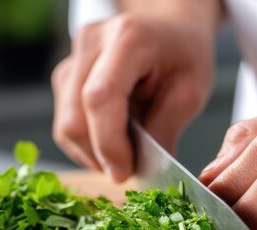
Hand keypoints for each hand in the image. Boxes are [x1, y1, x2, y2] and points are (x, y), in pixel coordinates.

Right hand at [52, 12, 214, 181]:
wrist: (169, 31)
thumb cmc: (183, 56)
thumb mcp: (191, 92)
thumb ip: (166, 129)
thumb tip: (143, 170)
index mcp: (128, 39)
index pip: (100, 98)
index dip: (108, 144)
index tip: (125, 172)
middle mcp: (91, 42)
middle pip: (74, 117)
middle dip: (99, 155)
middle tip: (129, 170)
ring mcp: (73, 58)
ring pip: (65, 125)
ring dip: (92, 153)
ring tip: (126, 153)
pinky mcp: (65, 76)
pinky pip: (65, 122)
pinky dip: (87, 143)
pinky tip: (113, 140)